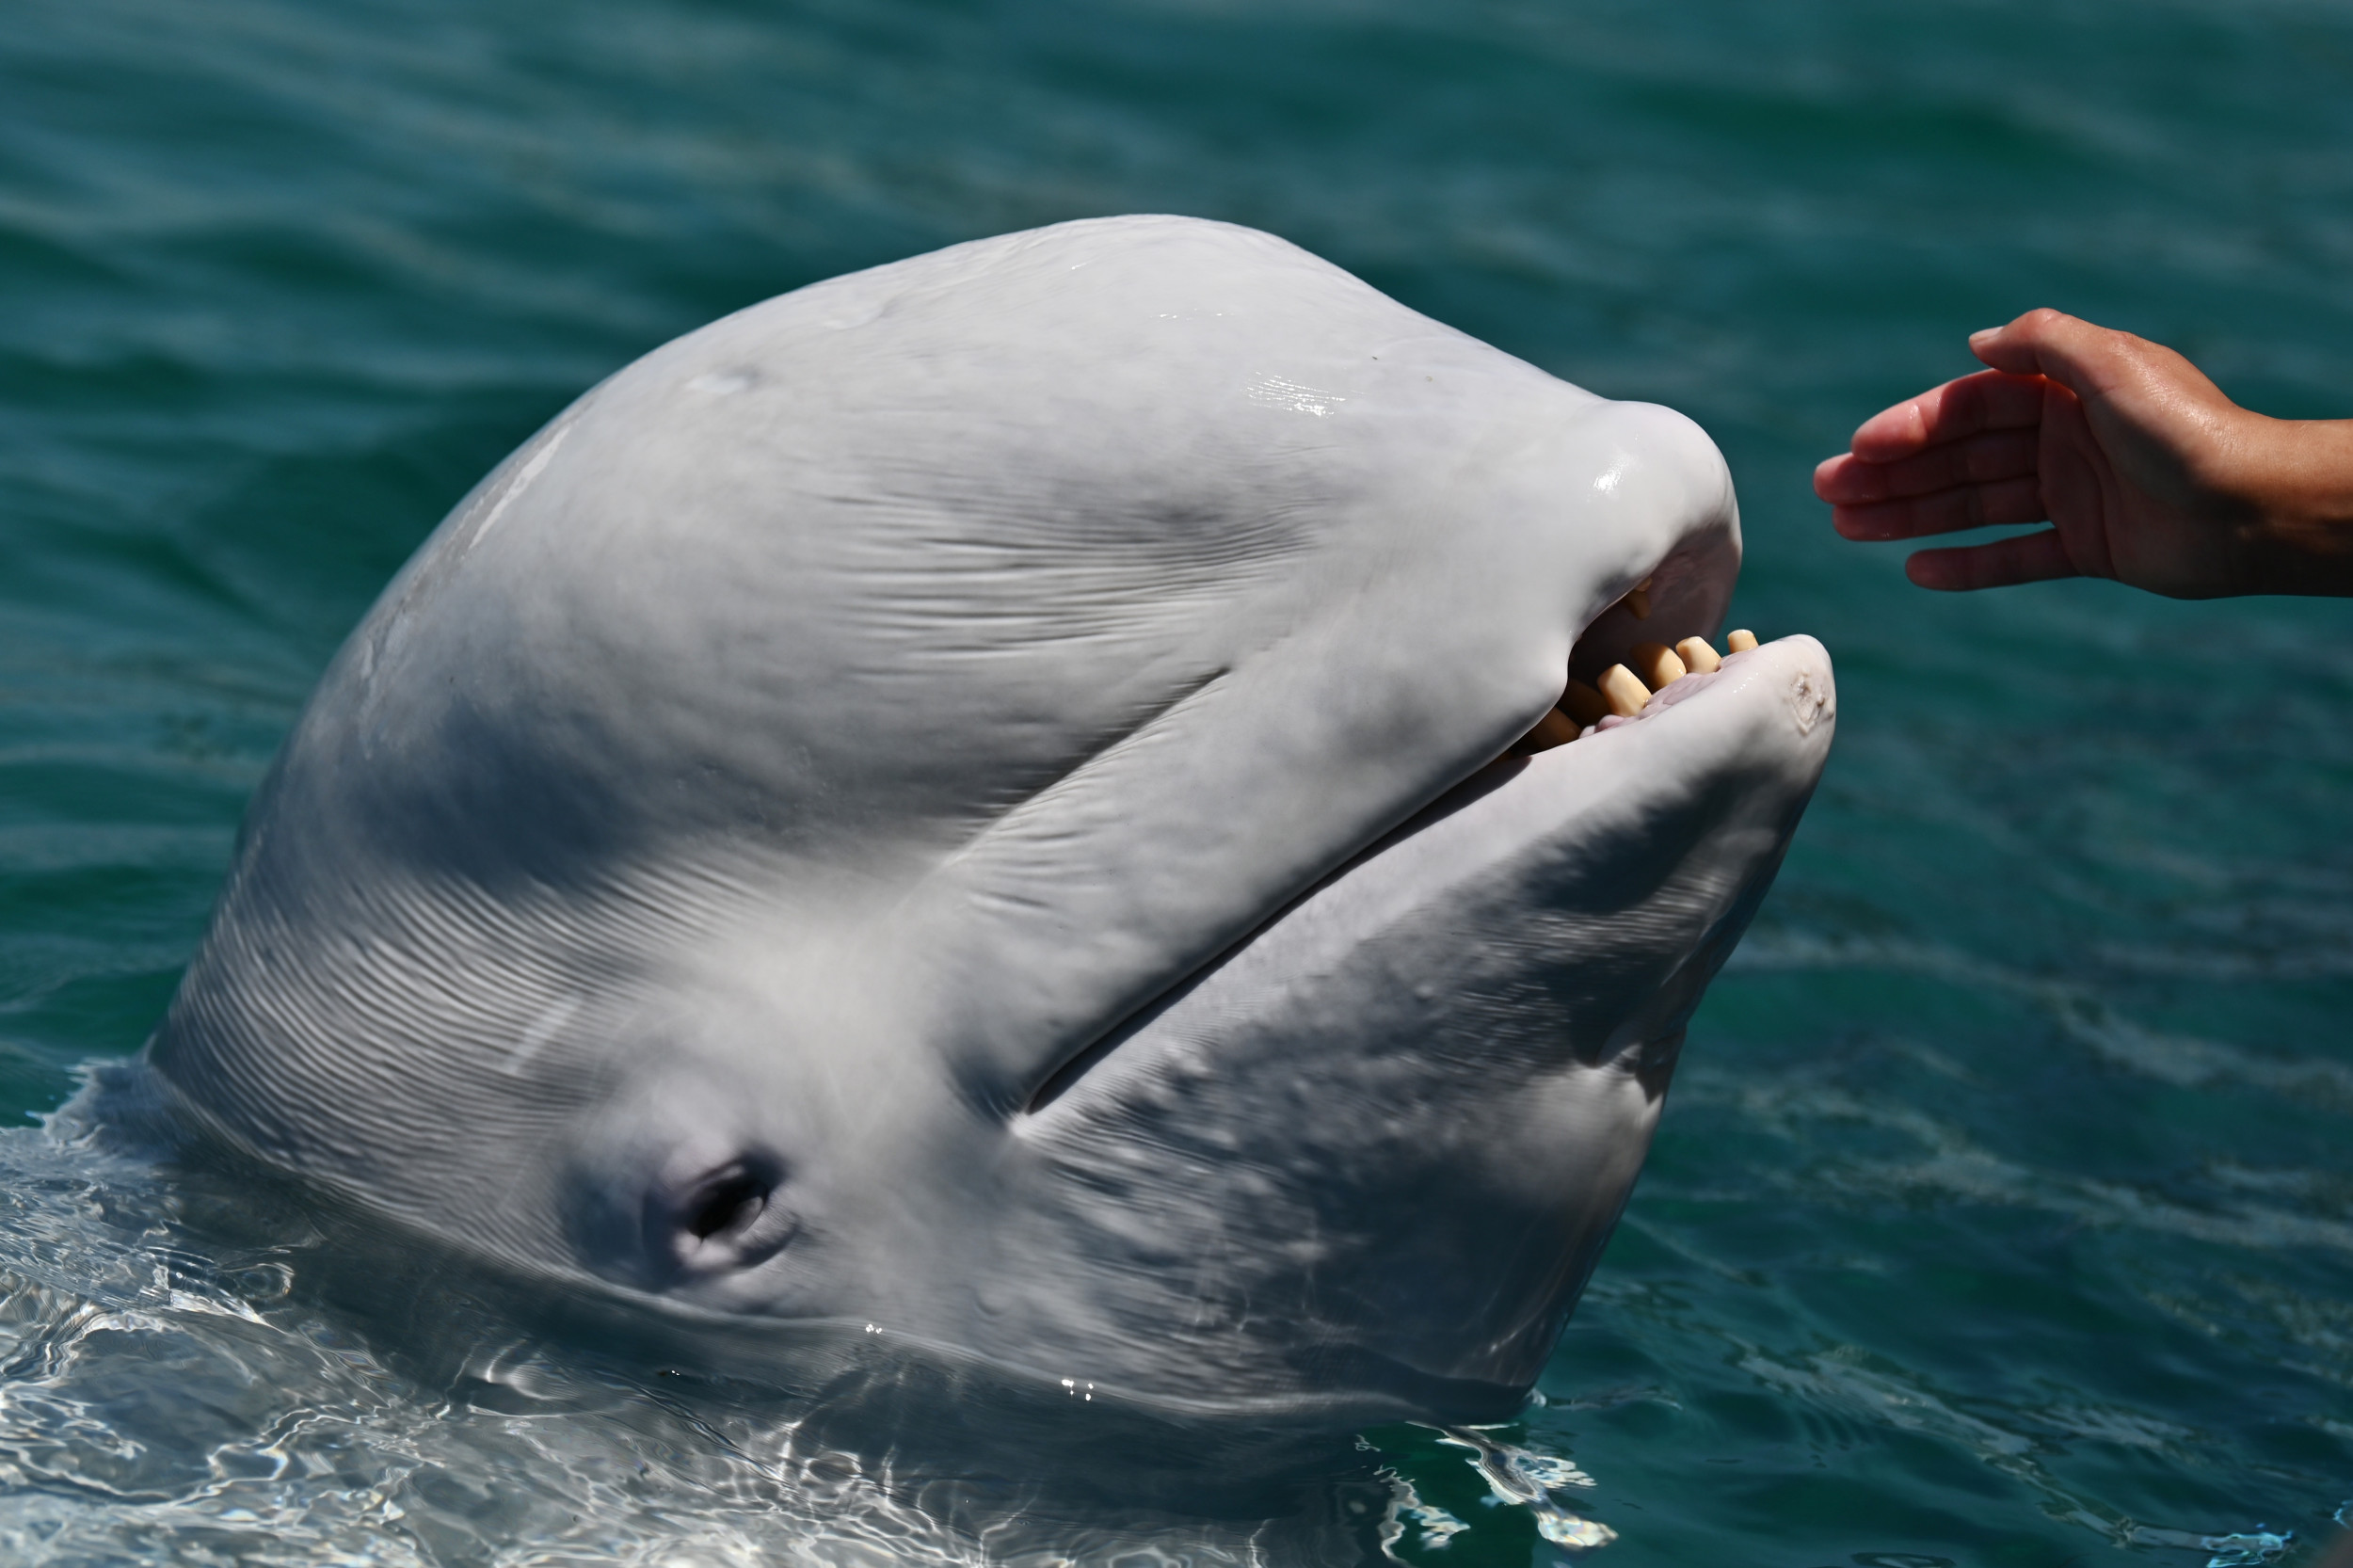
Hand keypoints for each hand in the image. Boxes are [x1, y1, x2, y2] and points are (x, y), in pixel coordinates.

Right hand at [1814, 308, 2352, 597]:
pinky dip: (1966, 565)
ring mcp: (2074, 494)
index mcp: (2067, 391)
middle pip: (1959, 456)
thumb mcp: (2112, 363)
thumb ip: (2042, 341)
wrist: (2254, 509)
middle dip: (1892, 473)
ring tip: (1847, 528)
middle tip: (1827, 492)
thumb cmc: (2187, 430)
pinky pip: (2013, 558)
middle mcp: (2065, 439)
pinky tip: (1915, 568)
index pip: (1968, 406)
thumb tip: (1975, 344)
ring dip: (1909, 515)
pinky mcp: (2088, 547)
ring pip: (1973, 505)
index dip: (1911, 426)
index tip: (1859, 448)